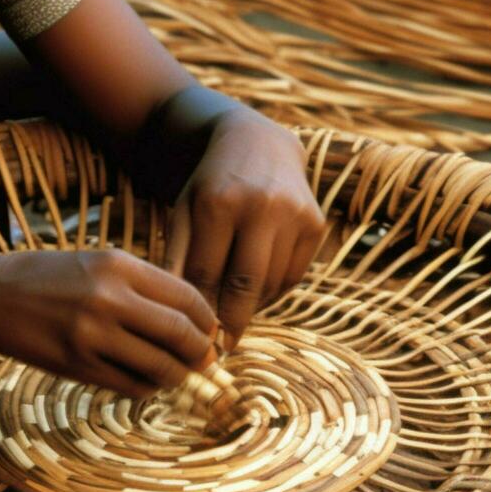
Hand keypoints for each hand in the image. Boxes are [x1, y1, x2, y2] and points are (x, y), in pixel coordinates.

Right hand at [0, 250, 216, 398]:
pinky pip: (130, 385)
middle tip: (204, 358)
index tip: (210, 331)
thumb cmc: (48, 277)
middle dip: (201, 352)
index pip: (186, 297)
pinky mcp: (77, 364)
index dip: (207, 320)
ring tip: (176, 372)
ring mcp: (92, 334)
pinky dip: (148, 387)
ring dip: (177, 375)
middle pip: (181, 334)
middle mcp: (109, 297)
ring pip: (160, 366)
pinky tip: (146, 381)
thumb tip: (191, 320)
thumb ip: (142, 285)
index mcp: (118, 265)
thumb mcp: (97, 262)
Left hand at [164, 109, 325, 348]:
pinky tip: (257, 293)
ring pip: (271, 284)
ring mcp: (293, 214)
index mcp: (218, 203)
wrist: (257, 144)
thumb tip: (174, 310)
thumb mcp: (183, 211)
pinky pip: (294, 275)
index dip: (198, 310)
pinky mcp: (316, 223)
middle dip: (230, 321)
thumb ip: (175, 257)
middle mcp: (260, 206)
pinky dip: (274, 291)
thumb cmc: (210, 186)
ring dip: (253, 307)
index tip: (193, 337)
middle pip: (244, 284)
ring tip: (235, 317)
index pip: (205, 273)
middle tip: (220, 347)